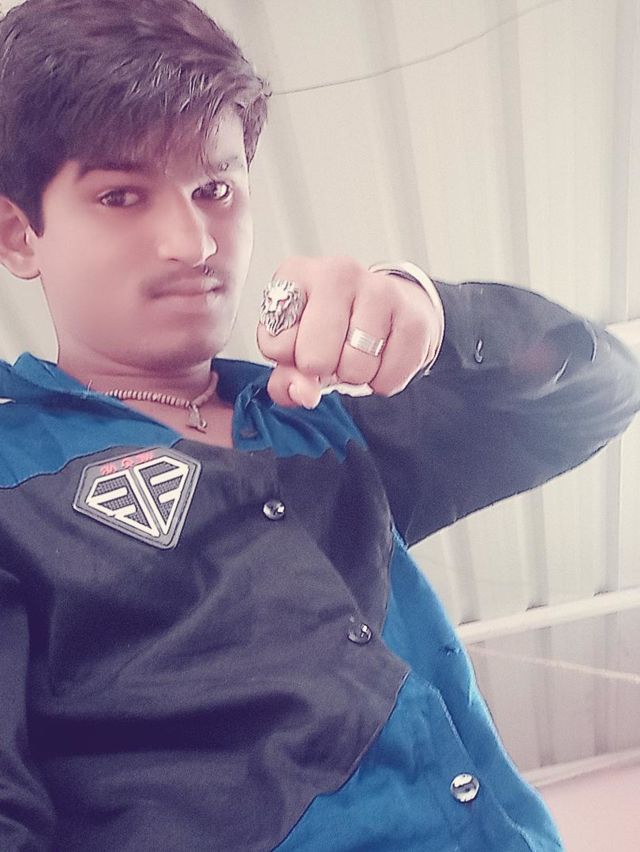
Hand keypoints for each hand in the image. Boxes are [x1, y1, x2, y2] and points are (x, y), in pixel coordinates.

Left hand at [256, 256, 442, 407]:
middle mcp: (338, 272)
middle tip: (334, 354)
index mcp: (297, 275)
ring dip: (355, 376)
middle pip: (315, 358)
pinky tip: (383, 356)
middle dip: (324, 370)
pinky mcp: (413, 319)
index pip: (277, 343)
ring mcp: (380, 291)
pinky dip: (383, 381)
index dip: (289, 358)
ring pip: (354, 368)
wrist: (395, 309)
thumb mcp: (297, 346)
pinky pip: (388, 378)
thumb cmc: (336, 327)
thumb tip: (303, 393)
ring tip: (359, 353)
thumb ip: (286, 376)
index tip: (302, 343)